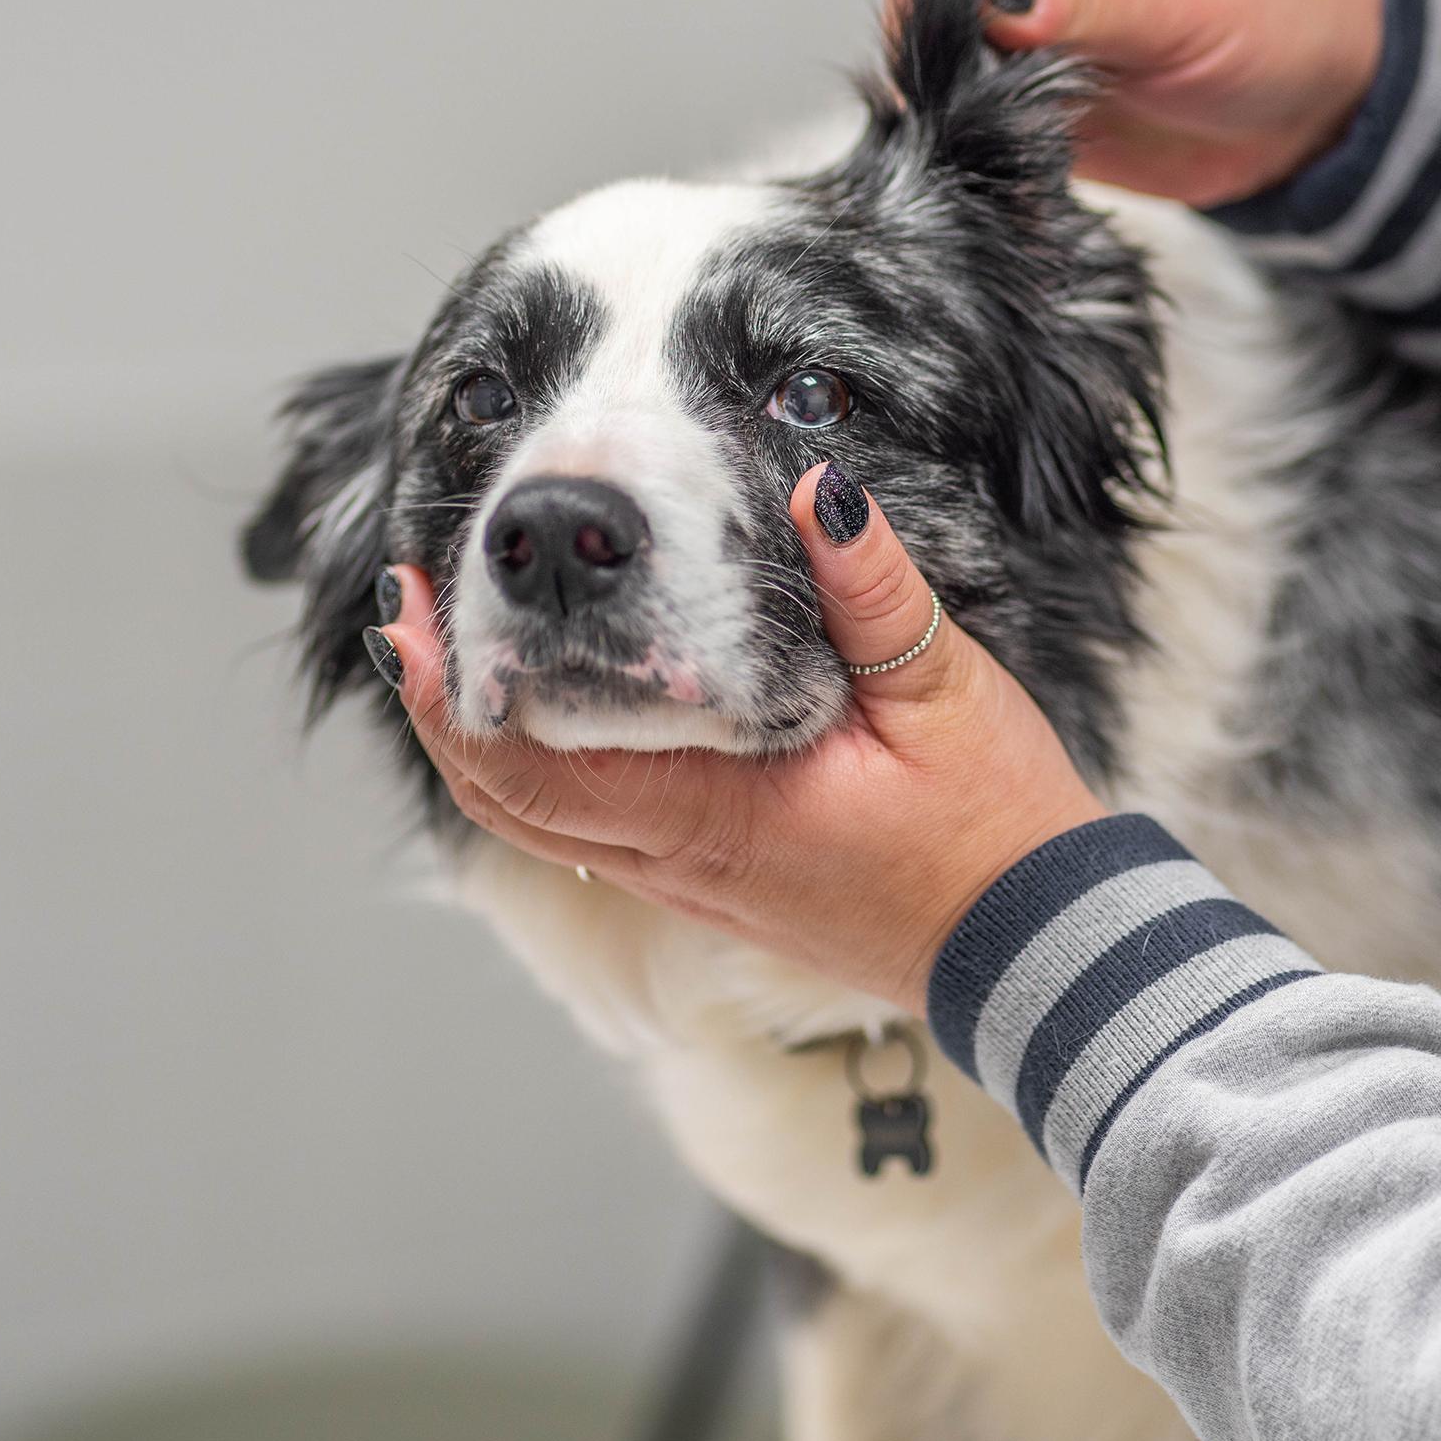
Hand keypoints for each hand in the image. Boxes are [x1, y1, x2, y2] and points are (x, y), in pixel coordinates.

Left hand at [374, 466, 1107, 1015]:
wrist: (1036, 951)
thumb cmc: (994, 829)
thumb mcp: (944, 692)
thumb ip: (873, 590)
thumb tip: (815, 489)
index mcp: (714, 817)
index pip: (532, 768)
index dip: (453, 696)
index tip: (412, 611)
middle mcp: (679, 862)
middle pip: (505, 800)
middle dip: (441, 706)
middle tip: (404, 607)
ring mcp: (689, 883)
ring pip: (539, 823)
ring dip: (483, 737)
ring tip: (454, 646)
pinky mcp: (712, 883)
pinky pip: (591, 831)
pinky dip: (540, 768)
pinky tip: (553, 704)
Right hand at [886, 0, 1385, 210]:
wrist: (1317, 102)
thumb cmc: (1282, 15)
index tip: (974, 41)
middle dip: (946, 48)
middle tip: (1000, 101)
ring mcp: (1013, 11)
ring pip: (932, 54)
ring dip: (958, 102)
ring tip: (1018, 135)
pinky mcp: (1015, 80)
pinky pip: (962, 111)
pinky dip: (977, 140)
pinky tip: (1020, 161)